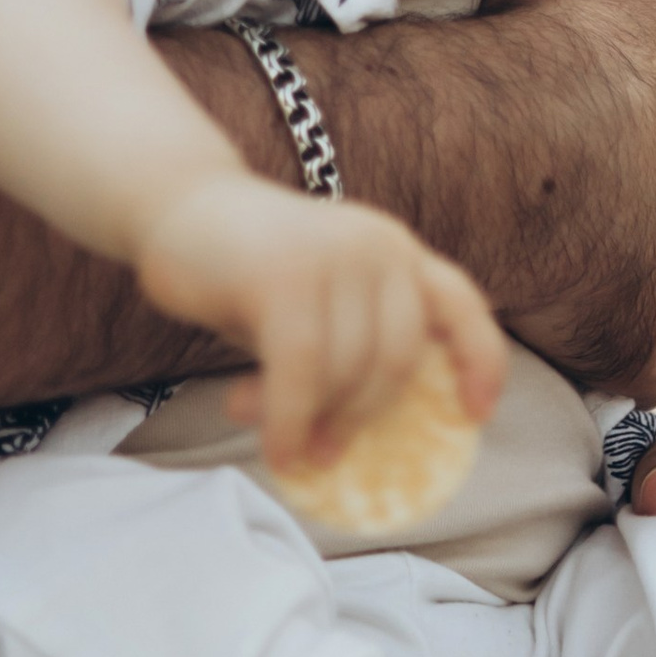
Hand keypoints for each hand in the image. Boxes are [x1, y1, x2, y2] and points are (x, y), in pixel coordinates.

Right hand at [138, 173, 507, 472]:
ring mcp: (334, 255)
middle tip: (320, 452)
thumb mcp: (315, 309)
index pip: (461, 303)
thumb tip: (345, 444)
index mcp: (395, 250)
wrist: (175, 204)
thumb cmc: (247, 271)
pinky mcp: (285, 275)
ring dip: (309, 420)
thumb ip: (344, 355)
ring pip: (346, 374)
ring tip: (261, 422)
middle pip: (397, 362)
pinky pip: (301, 373)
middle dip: (360, 418)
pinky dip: (288, 421)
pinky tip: (272, 444)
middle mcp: (378, 245)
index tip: (476, 416)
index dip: (480, 361)